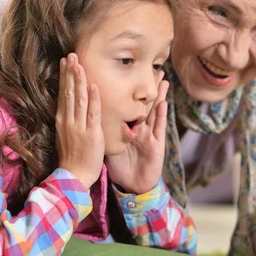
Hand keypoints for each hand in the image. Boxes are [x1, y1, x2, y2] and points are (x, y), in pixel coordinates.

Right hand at [56, 53, 104, 189]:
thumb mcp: (67, 134)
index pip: (63, 94)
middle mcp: (68, 120)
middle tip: (71, 55)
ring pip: (79, 99)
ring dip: (79, 80)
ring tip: (79, 64)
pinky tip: (94, 86)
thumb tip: (70, 106)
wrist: (75, 175)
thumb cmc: (73, 156)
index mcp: (62, 120)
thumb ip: (69, 119)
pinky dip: (94, 99)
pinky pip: (93, 113)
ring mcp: (79, 126)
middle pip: (69, 92)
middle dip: (70, 73)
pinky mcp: (91, 133)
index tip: (65, 62)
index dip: (65, 77)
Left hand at [105, 76, 168, 194]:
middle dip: (151, 87)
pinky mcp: (156, 145)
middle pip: (145, 104)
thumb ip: (106, 132)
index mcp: (129, 128)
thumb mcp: (112, 147)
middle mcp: (141, 129)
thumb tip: (91, 118)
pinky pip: (159, 128)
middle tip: (156, 69)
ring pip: (156, 111)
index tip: (132, 74)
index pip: (130, 105)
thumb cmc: (123, 167)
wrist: (133, 186)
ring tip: (163, 79)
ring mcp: (150, 136)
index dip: (132, 91)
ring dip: (160, 95)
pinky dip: (161, 115)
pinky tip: (164, 103)